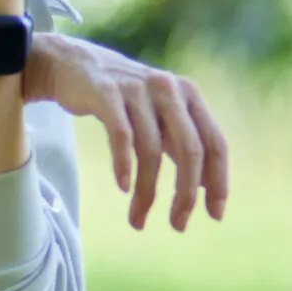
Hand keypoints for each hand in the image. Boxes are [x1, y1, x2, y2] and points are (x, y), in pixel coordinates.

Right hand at [22, 32, 230, 230]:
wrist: (72, 65)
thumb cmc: (121, 98)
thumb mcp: (158, 115)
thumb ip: (181, 142)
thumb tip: (205, 187)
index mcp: (189, 95)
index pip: (216, 144)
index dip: (219, 182)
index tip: (214, 215)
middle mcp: (169, 89)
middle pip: (190, 150)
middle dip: (185, 194)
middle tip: (177, 225)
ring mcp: (138, 90)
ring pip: (151, 151)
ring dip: (147, 192)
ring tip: (138, 219)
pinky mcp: (106, 93)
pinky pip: (121, 136)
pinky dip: (124, 165)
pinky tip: (123, 187)